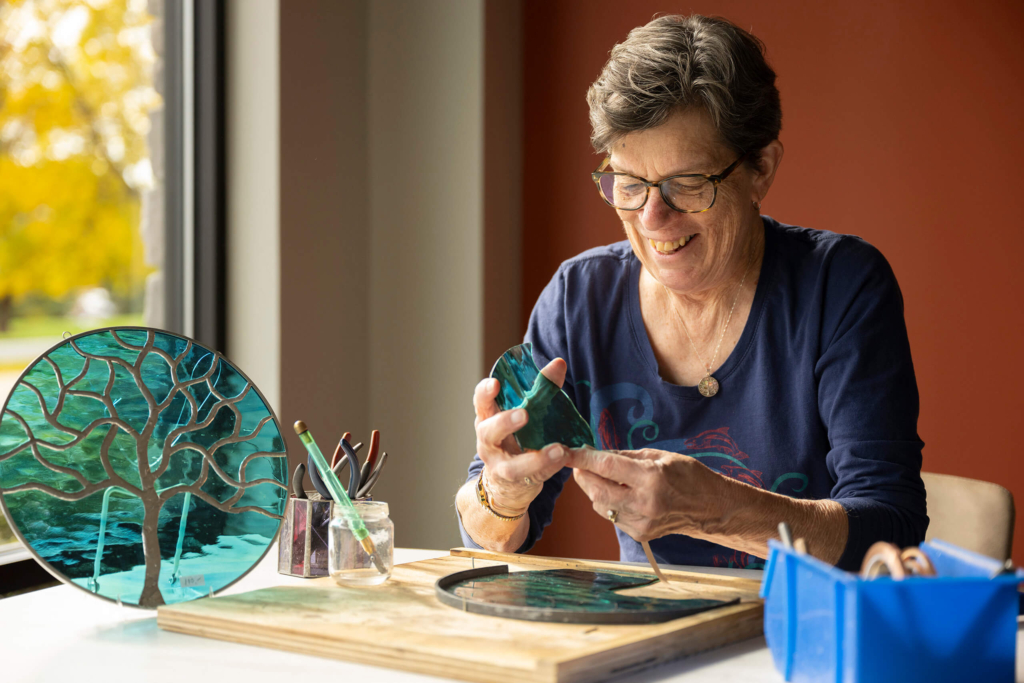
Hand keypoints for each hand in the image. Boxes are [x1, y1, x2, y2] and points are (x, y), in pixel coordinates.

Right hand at [473, 359, 569, 514]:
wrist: (508, 483)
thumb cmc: (517, 438)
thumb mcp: (526, 412)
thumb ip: (542, 388)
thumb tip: (558, 363)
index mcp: (488, 418)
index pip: (480, 402)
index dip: (485, 393)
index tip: (495, 383)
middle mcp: (488, 442)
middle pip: (488, 431)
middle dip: (504, 422)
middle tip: (524, 413)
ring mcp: (499, 465)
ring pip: (511, 465)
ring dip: (536, 458)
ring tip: (558, 449)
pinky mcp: (515, 482)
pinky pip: (532, 477)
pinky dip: (550, 468)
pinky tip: (564, 459)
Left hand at [567, 448, 722, 541]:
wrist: (711, 509)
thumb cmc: (689, 476)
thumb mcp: (660, 456)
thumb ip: (625, 456)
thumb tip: (596, 453)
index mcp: (651, 479)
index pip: (607, 467)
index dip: (582, 458)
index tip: (565, 451)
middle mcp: (644, 504)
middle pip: (596, 490)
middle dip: (582, 475)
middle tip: (579, 463)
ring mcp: (641, 523)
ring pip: (600, 505)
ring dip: (594, 489)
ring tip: (602, 476)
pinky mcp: (639, 534)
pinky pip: (612, 516)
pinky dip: (608, 503)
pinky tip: (618, 493)